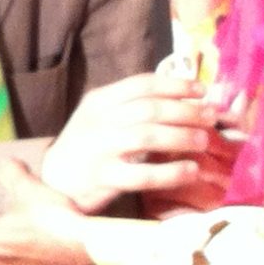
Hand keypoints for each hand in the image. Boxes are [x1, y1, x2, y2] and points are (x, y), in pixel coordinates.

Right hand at [38, 72, 218, 212]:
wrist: (52, 180)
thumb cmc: (86, 146)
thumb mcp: (100, 117)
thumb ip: (130, 106)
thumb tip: (180, 98)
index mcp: (99, 100)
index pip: (142, 84)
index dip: (175, 85)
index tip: (201, 90)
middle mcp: (98, 121)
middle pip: (149, 109)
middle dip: (185, 111)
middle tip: (211, 116)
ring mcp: (99, 150)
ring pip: (147, 137)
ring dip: (181, 137)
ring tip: (204, 140)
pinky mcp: (102, 179)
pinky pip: (142, 175)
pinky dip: (170, 172)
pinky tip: (191, 170)